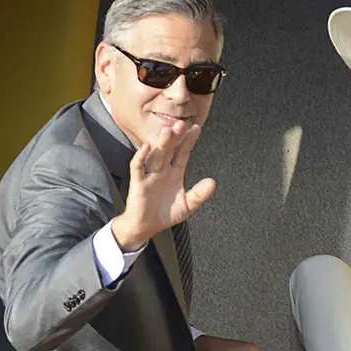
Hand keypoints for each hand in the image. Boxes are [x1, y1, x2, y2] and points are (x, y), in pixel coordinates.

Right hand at [112, 120, 215, 250]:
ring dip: (161, 143)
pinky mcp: (138, 183)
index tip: (196, 128)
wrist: (146, 227)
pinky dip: (140, 157)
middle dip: (175, 137)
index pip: (183, 153)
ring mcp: (150, 175)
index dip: (189, 141)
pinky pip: (138, 167)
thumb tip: (212, 183)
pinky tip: (145, 148)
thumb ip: (199, 194)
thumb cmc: (165, 213)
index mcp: (175, 172)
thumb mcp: (188, 205)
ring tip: (167, 131)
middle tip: (181, 124)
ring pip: (155, 155)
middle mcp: (162, 170)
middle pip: (169, 149)